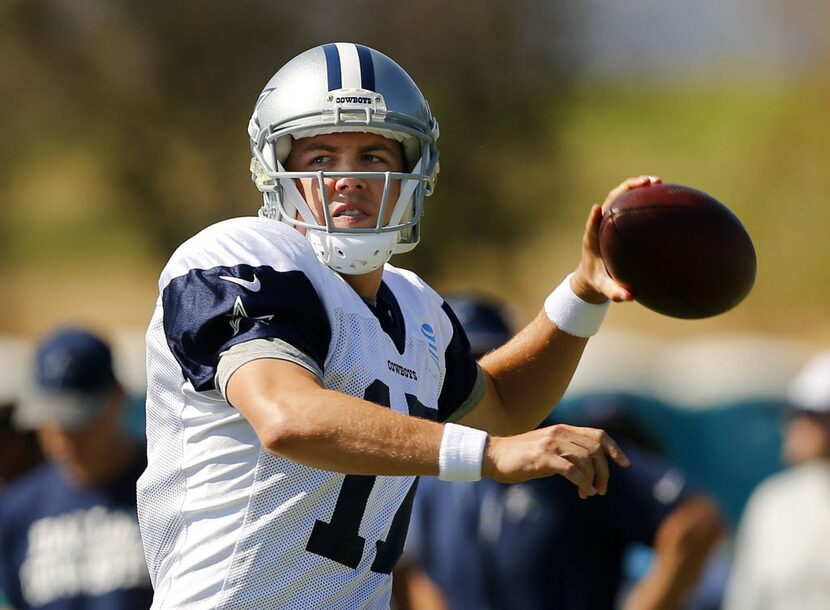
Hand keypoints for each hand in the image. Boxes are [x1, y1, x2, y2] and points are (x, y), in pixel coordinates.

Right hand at [482, 424, 629, 498]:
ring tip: (590, 493)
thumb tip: (587, 469)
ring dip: (593, 479)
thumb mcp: (548, 450)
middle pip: (596, 449)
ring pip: (586, 459)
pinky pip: (571, 469)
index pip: (598, 435)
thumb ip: (567, 453)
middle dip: (604, 471)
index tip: (624, 465)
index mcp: (564, 430)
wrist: (494, 455)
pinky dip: (582, 482)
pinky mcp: (542, 457)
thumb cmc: (522, 457)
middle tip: (601, 490)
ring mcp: (551, 444)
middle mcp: (560, 433)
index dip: (614, 449)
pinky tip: (583, 492)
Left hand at [570, 175, 661, 303]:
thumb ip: (615, 292)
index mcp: (593, 241)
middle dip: (626, 190)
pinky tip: (663, 192)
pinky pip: (630, 201)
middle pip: (611, 200)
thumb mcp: (604, 289)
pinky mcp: (617, 218)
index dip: (593, 218)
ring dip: (636, 186)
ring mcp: (609, 218)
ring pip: (621, 196)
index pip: (591, 227)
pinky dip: (643, 195)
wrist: (592, 273)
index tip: (598, 208)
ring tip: (657, 181)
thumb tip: (630, 296)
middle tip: (647, 183)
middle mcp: (600, 225)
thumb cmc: (598, 280)